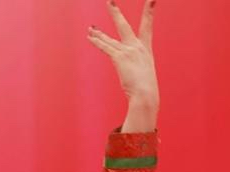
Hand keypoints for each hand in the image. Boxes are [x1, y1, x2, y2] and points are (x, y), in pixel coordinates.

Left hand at [89, 2, 158, 127]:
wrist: (146, 94)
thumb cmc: (146, 91)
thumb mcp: (144, 78)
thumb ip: (139, 76)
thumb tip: (136, 88)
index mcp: (145, 49)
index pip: (147, 25)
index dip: (149, 11)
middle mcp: (137, 46)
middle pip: (124, 25)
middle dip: (115, 13)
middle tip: (109, 1)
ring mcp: (128, 51)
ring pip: (110, 38)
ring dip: (98, 33)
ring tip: (90, 27)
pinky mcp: (120, 58)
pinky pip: (105, 47)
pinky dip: (96, 42)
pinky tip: (90, 36)